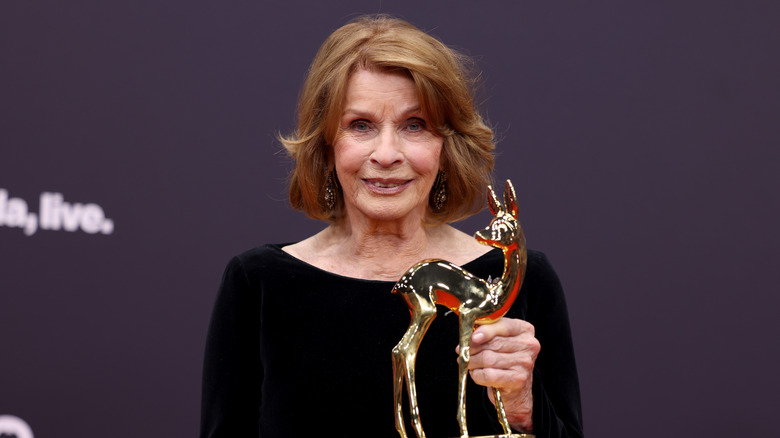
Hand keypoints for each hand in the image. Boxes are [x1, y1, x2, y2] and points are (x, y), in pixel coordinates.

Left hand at [461, 317, 539, 432]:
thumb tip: (469, 334)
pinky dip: (477, 374)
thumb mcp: (501, 341)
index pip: (503, 325)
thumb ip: (489, 333)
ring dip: (472, 362)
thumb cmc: (505, 361)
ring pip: (488, 359)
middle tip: (462, 351)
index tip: (472, 337)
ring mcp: (525, 363)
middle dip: (473, 348)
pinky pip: (489, 374)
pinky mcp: (518, 379)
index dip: (485, 331)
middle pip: (493, 343)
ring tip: (468, 363)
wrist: (516, 390)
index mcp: (525, 330)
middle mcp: (529, 345)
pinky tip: (476, 373)